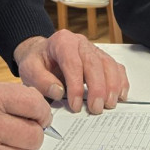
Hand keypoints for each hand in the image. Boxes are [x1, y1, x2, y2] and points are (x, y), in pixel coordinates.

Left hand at [13, 30, 129, 113]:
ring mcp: (93, 49)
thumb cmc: (38, 62)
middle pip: (94, 63)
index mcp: (62, 42)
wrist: (42, 54)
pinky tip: (120, 95)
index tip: (75, 105)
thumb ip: (41, 81)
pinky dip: (120, 81)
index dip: (76, 85)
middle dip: (97, 88)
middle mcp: (80, 43)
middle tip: (96, 108)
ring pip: (108, 64)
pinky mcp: (101, 58)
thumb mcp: (29, 70)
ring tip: (109, 104)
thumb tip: (58, 92)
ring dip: (112, 85)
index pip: (73, 63)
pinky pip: (115, 66)